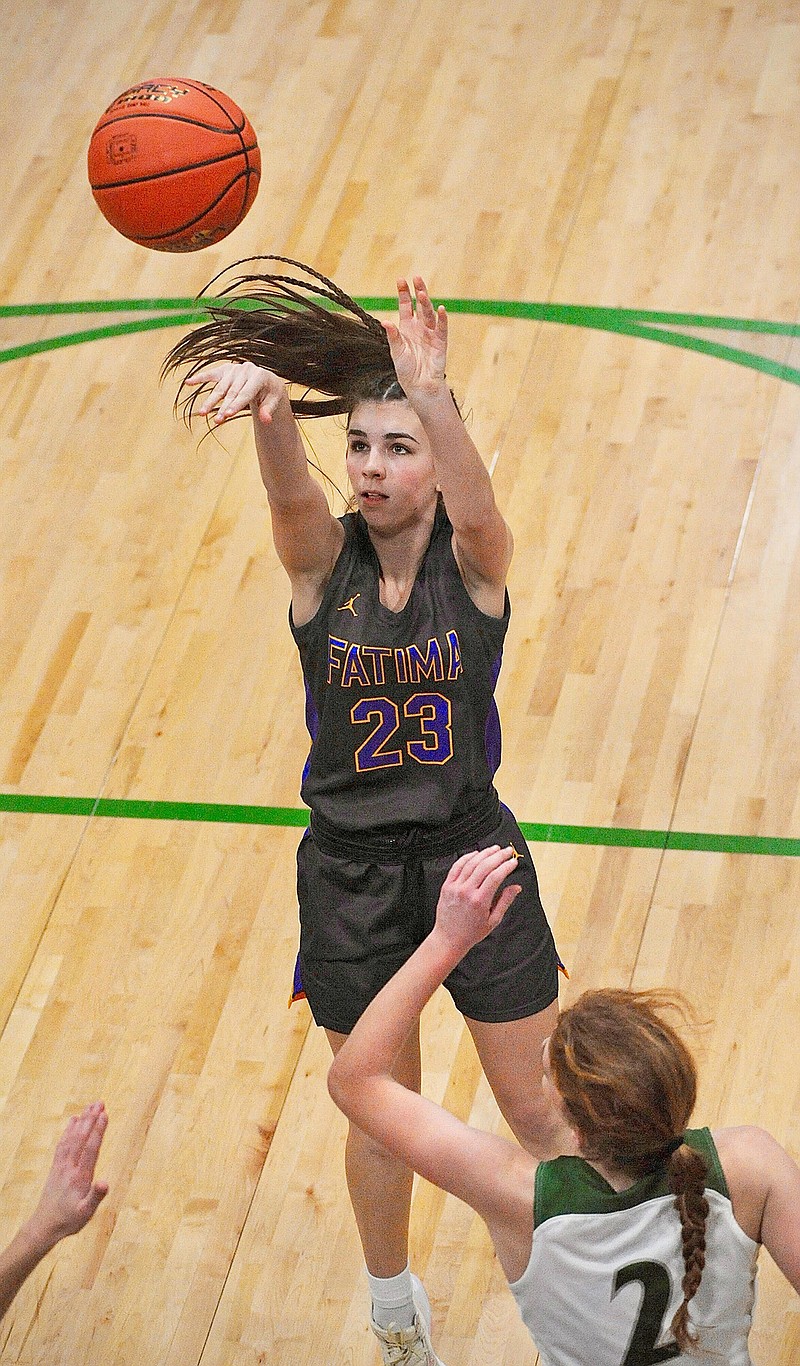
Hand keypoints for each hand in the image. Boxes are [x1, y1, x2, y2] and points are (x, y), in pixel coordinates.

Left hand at [26, 1103, 108, 1250]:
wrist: (45, 1225)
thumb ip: (96, 1197)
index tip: (105, 1114)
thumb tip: (105, 1182)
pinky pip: (63, 1144)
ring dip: (82, 1121)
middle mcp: (70, 1167)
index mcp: (79, 1177)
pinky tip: (73, 1121)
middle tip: (100, 1102)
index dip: (98, 1131)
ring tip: (91, 1106)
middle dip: (91, 1119)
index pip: (91, 1149)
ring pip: (72, 1138)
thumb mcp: (86, 1213)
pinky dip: (68, 1131)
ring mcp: (61, 1166)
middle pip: (81, 1138)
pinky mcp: (56, 1167)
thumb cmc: (69, 1220)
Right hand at [185, 361, 287, 425]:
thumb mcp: (274, 401)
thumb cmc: (270, 393)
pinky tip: (188, 383)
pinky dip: (200, 378)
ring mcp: (234, 369)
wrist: (267, 380)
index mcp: (259, 375)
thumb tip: (266, 420)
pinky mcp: (225, 369)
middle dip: (223, 407)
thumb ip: (269, 410)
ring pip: (220, 387)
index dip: (236, 405)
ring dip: (210, 401)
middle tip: (216, 420)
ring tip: (202, 413)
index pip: (245, 393)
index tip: (227, 415)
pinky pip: (211, 375)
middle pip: (231, 392)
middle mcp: (246, 369)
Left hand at [382, 275, 447, 396]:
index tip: (401, 280)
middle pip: (419, 306)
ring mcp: (431, 334)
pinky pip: (442, 328)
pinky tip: (441, 309)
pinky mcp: (440, 343)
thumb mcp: (396, 351)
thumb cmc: (406, 370)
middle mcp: (419, 328)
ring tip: (422, 293)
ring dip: (426, 303)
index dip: (404, 294)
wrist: (419, 386)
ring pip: (429, 314)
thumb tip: (385, 321)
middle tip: (416, 278)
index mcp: (407, 329)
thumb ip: (393, 336)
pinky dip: (442, 319)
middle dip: (418, 291)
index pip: (406, 307)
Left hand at [434, 846, 520, 959]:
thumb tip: (516, 887)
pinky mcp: (447, 885)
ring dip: (484, 853)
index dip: (506, 866)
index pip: (495, 876)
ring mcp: (455, 887)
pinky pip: (457, 866)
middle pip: (484, 866)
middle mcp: (466, 892)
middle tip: (507, 851)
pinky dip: (467, 857)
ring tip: (494, 849)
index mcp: (479, 901)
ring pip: (471, 863)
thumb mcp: (493, 920)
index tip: (513, 862)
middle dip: (498, 856)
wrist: (448, 938)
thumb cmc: (471, 932)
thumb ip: (505, 901)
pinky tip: (476, 853)